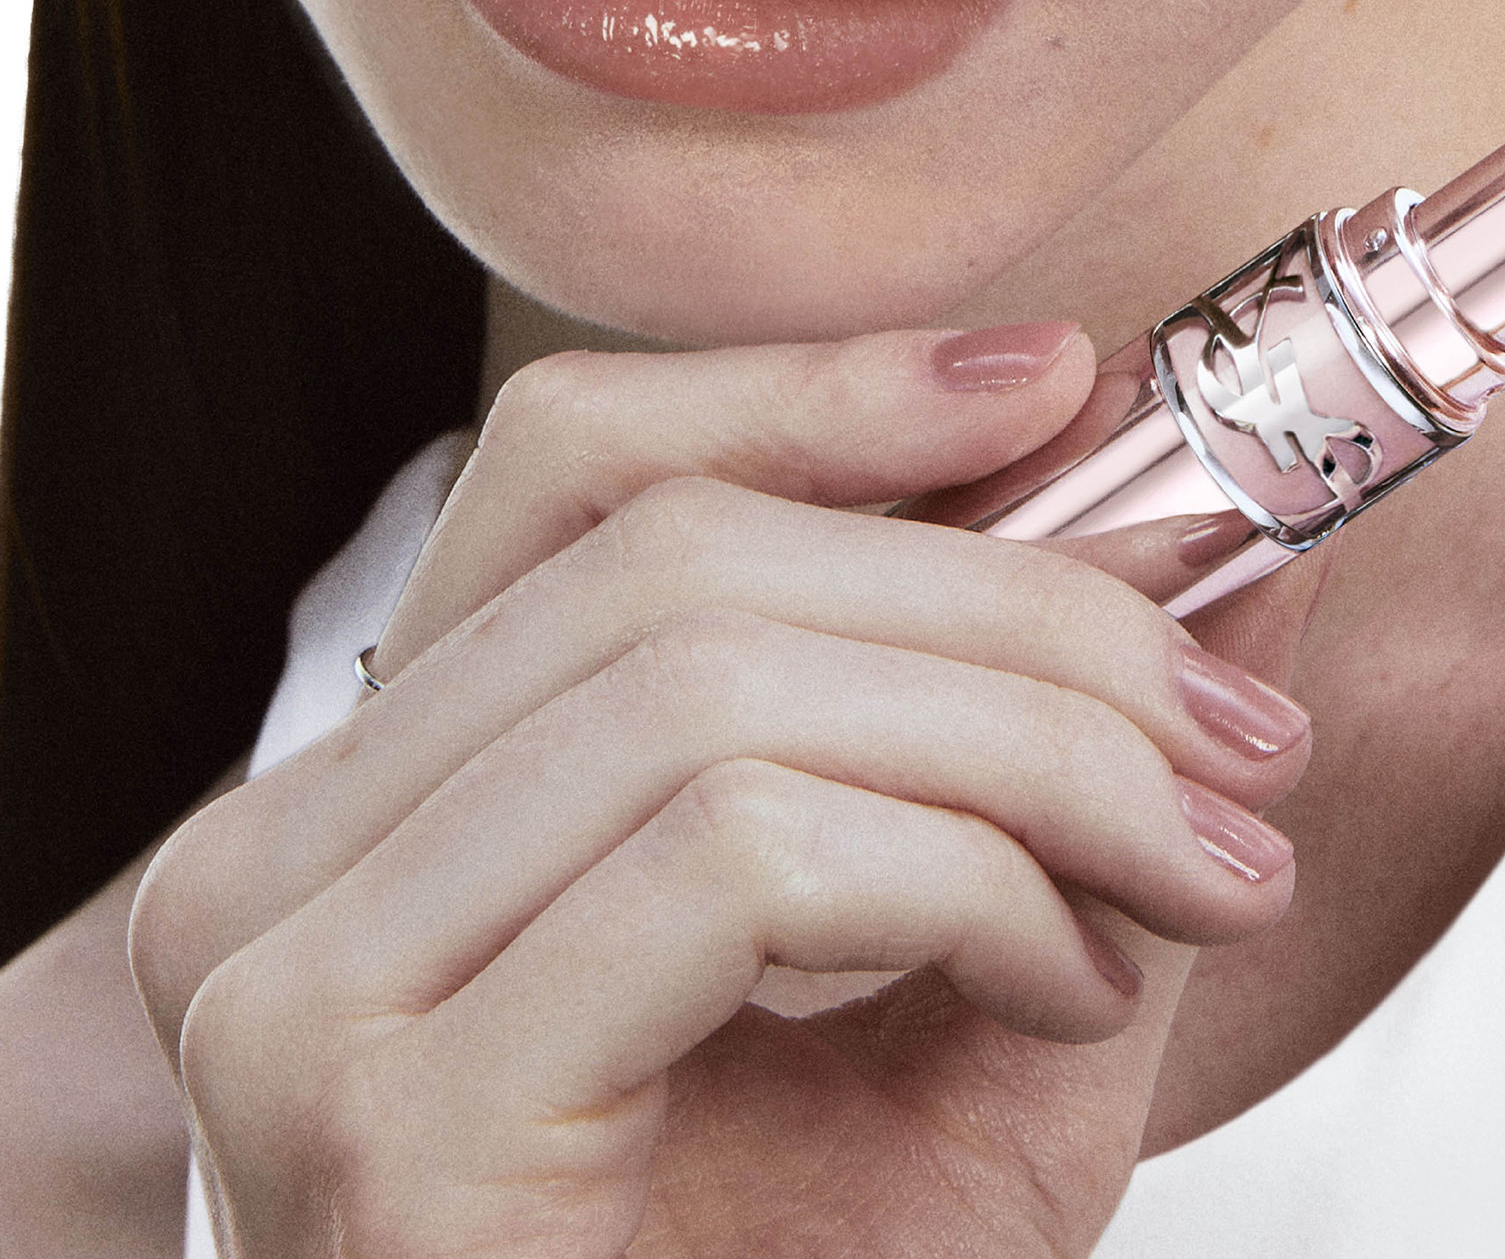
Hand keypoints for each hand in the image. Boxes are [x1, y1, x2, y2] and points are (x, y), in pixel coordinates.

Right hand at [127, 323, 1314, 1258]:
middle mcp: (270, 867)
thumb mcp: (954, 1020)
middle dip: (1011, 600)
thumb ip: (1061, 787)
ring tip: (1194, 863)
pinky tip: (1071, 985)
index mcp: (366, 811)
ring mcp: (293, 987)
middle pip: (677, 560)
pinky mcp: (382, 1116)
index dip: (818, 392)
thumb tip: (1230, 557)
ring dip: (1026, 745)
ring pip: (714, 684)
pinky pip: (733, 853)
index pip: (564, 472)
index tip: (1056, 386)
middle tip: (1234, 710)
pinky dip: (963, 880)